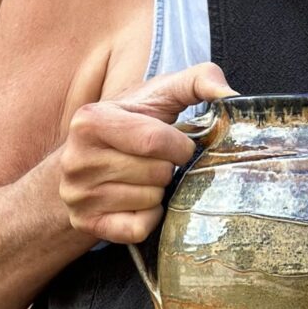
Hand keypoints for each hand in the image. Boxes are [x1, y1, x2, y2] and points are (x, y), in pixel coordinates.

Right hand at [58, 62, 235, 242]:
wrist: (88, 161)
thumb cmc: (133, 123)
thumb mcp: (161, 94)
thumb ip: (198, 80)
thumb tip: (230, 95)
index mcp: (91, 120)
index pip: (154, 140)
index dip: (179, 146)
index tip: (179, 144)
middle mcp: (76, 159)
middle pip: (156, 173)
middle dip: (169, 168)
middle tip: (157, 161)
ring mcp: (77, 195)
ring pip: (149, 200)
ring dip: (159, 191)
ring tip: (144, 177)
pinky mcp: (86, 223)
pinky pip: (138, 228)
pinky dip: (149, 217)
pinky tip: (140, 201)